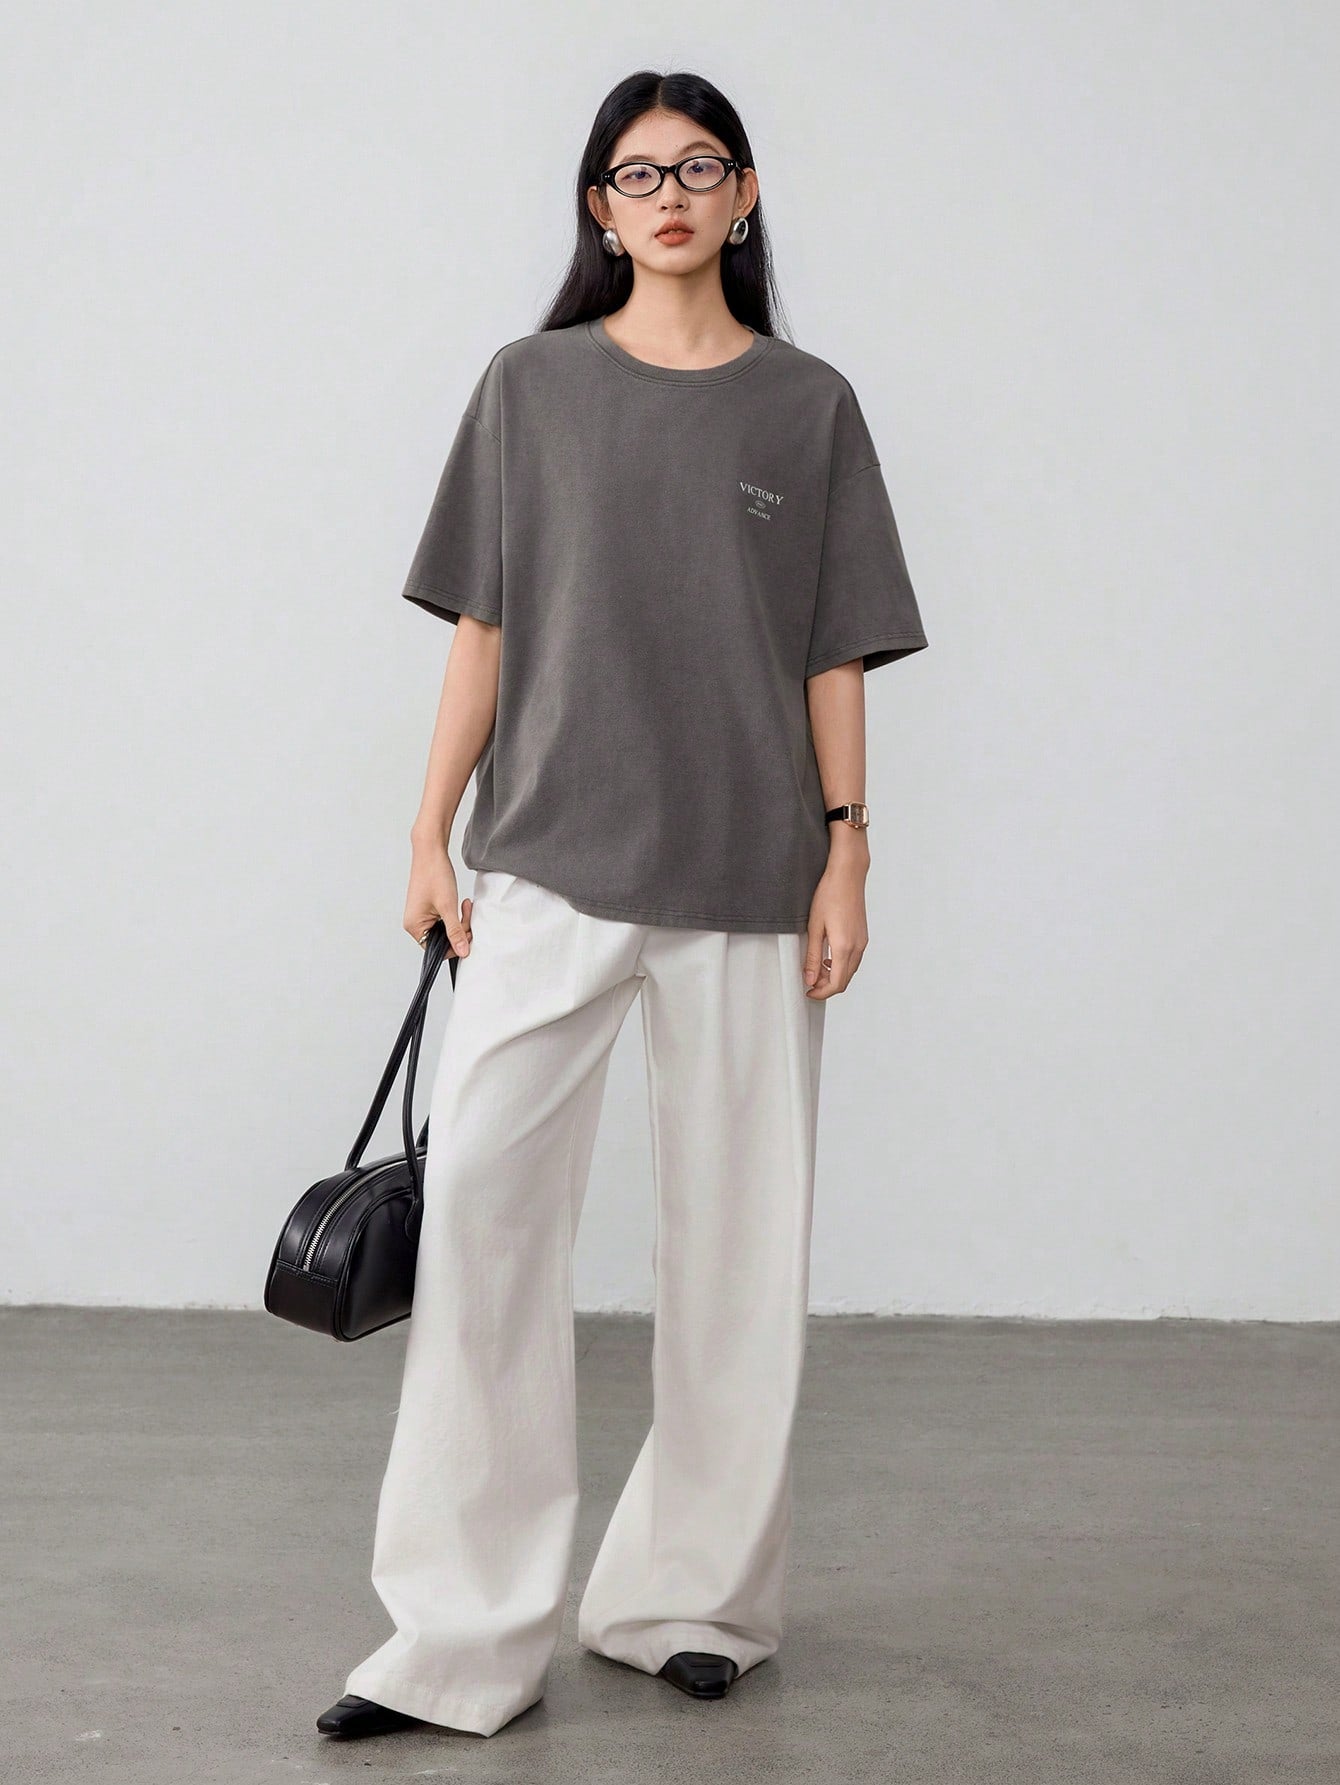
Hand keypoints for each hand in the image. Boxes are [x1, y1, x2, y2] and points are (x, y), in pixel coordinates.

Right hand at [405, 833, 472, 958]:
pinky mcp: (427, 908)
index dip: (456, 944)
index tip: (468, 932)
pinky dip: (455, 914)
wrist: (431, 851)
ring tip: (465, 905)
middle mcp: (414, 923)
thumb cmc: (434, 875)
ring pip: (446, 929)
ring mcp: (421, 915)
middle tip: (468, 914)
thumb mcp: (448, 907)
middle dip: (460, 929)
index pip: (437, 949)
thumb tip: (463, 952)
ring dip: (460, 921)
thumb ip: (455, 931)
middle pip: (442, 939)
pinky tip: (461, 903)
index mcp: (414, 926)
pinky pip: (444, 919)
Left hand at [803, 864, 868, 997]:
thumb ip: (813, 956)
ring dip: (834, 976)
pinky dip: (841, 965)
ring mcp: (863, 942)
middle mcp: (858, 947)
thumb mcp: (814, 927)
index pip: (836, 984)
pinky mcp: (863, 936)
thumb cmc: (829, 895)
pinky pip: (854, 960)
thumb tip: (810, 979)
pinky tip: (829, 957)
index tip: (808, 992)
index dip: (821, 993)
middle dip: (827, 987)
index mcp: (844, 947)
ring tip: (817, 969)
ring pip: (850, 971)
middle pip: (845, 980)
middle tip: (810, 982)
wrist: (848, 875)